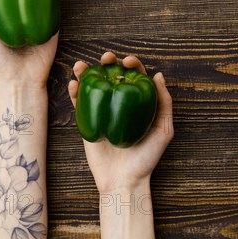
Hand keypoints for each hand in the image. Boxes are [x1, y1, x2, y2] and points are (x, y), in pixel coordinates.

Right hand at [68, 52, 173, 193]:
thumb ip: (164, 104)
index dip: (133, 64)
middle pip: (114, 76)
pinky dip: (75, 91)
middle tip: (106, 58)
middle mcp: (121, 104)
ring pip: (95, 86)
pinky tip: (73, 84)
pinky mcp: (88, 122)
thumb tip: (158, 75)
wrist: (124, 180)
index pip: (136, 77)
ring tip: (81, 65)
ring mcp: (103, 112)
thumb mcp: (163, 131)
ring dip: (87, 72)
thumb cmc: (147, 158)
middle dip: (109, 62)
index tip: (128, 61)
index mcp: (140, 103)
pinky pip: (80, 104)